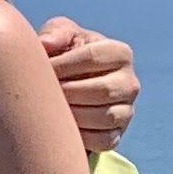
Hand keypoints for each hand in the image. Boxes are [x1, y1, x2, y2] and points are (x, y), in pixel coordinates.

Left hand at [39, 15, 137, 156]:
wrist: (70, 85)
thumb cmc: (65, 55)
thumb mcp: (61, 36)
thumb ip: (55, 32)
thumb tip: (46, 44)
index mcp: (120, 52)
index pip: (92, 57)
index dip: (63, 64)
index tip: (42, 70)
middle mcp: (130, 82)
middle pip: (101, 90)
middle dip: (67, 92)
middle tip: (44, 93)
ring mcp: (127, 110)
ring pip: (104, 117)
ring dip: (72, 115)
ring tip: (51, 108)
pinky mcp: (117, 134)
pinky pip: (102, 141)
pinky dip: (80, 136)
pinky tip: (61, 126)